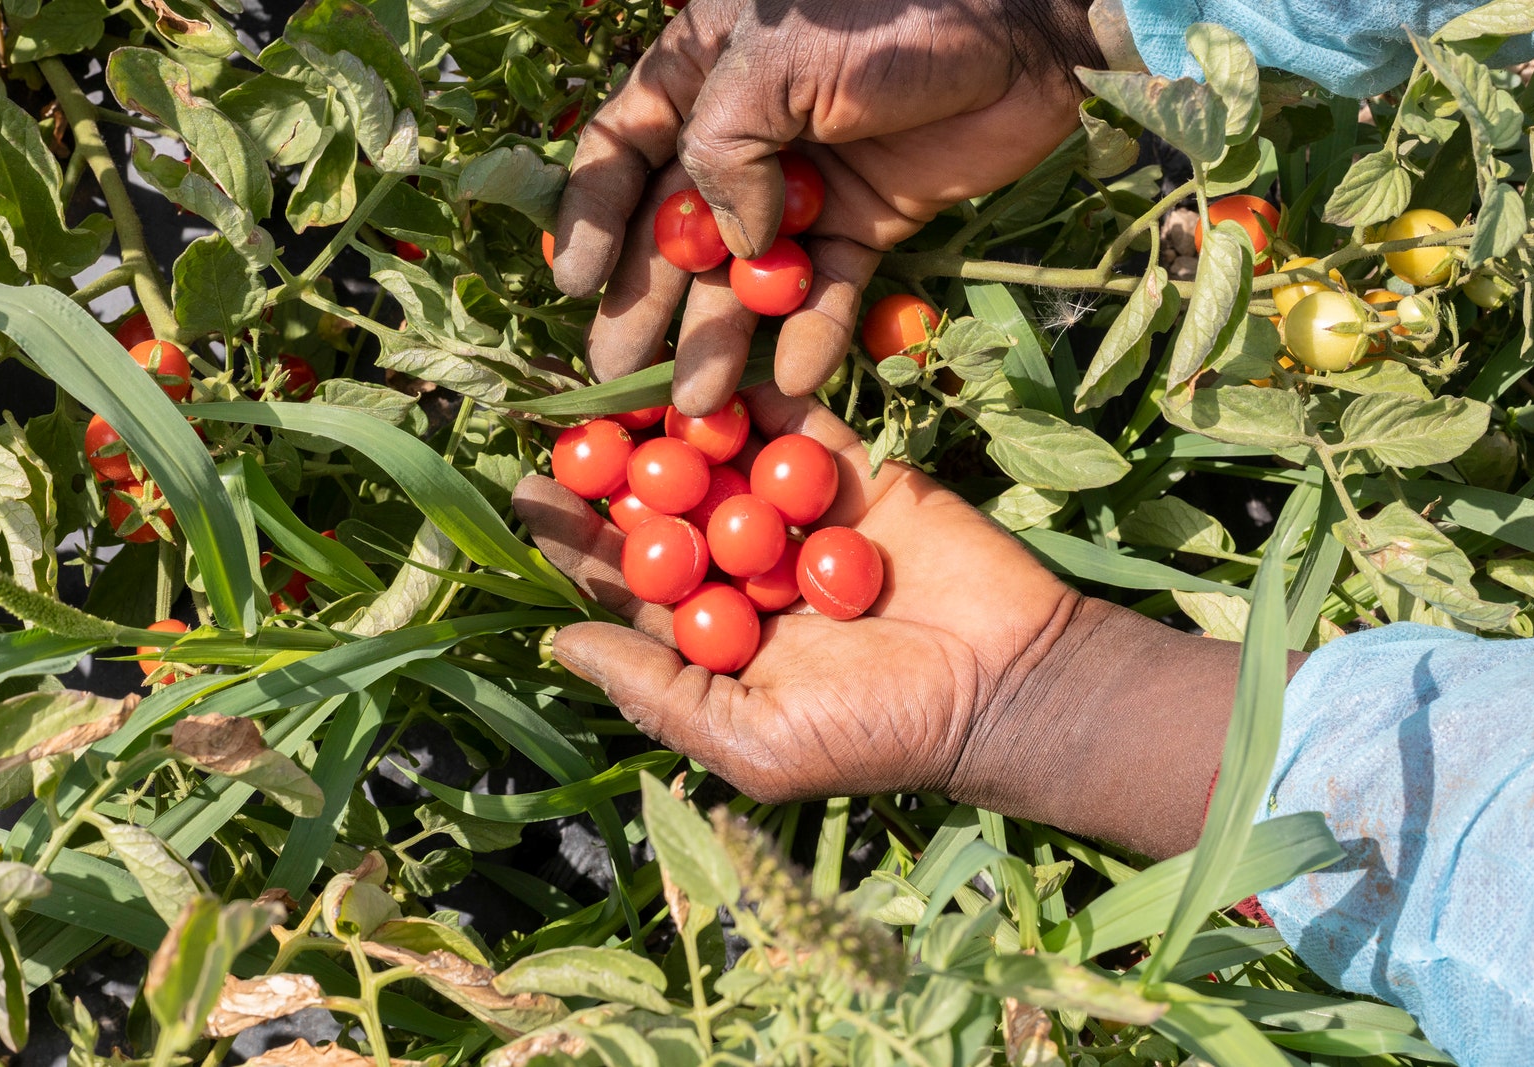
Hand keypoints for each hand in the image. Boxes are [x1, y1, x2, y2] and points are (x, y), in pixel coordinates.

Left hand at [515, 391, 1245, 857]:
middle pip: (662, 511)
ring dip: (668, 424)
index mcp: (713, 640)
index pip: (629, 584)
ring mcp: (797, 518)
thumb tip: (558, 646)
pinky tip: (701, 364)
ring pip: (719, 460)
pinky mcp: (851, 471)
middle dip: (612, 471)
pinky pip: (795, 425)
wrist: (1006, 682)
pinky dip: (754, 396)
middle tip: (560, 423)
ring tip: (613, 382)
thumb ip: (656, 691)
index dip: (578, 542)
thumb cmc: (876, 733)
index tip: (526, 493)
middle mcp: (744, 572)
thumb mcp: (752, 738)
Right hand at [552, 0, 1099, 415]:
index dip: (593, 219)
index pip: (622, 150)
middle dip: (649, 304)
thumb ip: (723, 149)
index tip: (576, 288)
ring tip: (699, 407)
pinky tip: (794, 381)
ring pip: (748, 271)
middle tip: (620, 380)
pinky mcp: (870, 219)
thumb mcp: (774, 60)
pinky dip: (814, 333)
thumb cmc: (886, 11)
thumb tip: (727, 246)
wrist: (1022, 24)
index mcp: (700, 73)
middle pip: (677, 229)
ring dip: (723, 338)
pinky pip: (832, 286)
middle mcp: (744, 133)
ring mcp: (807, 182)